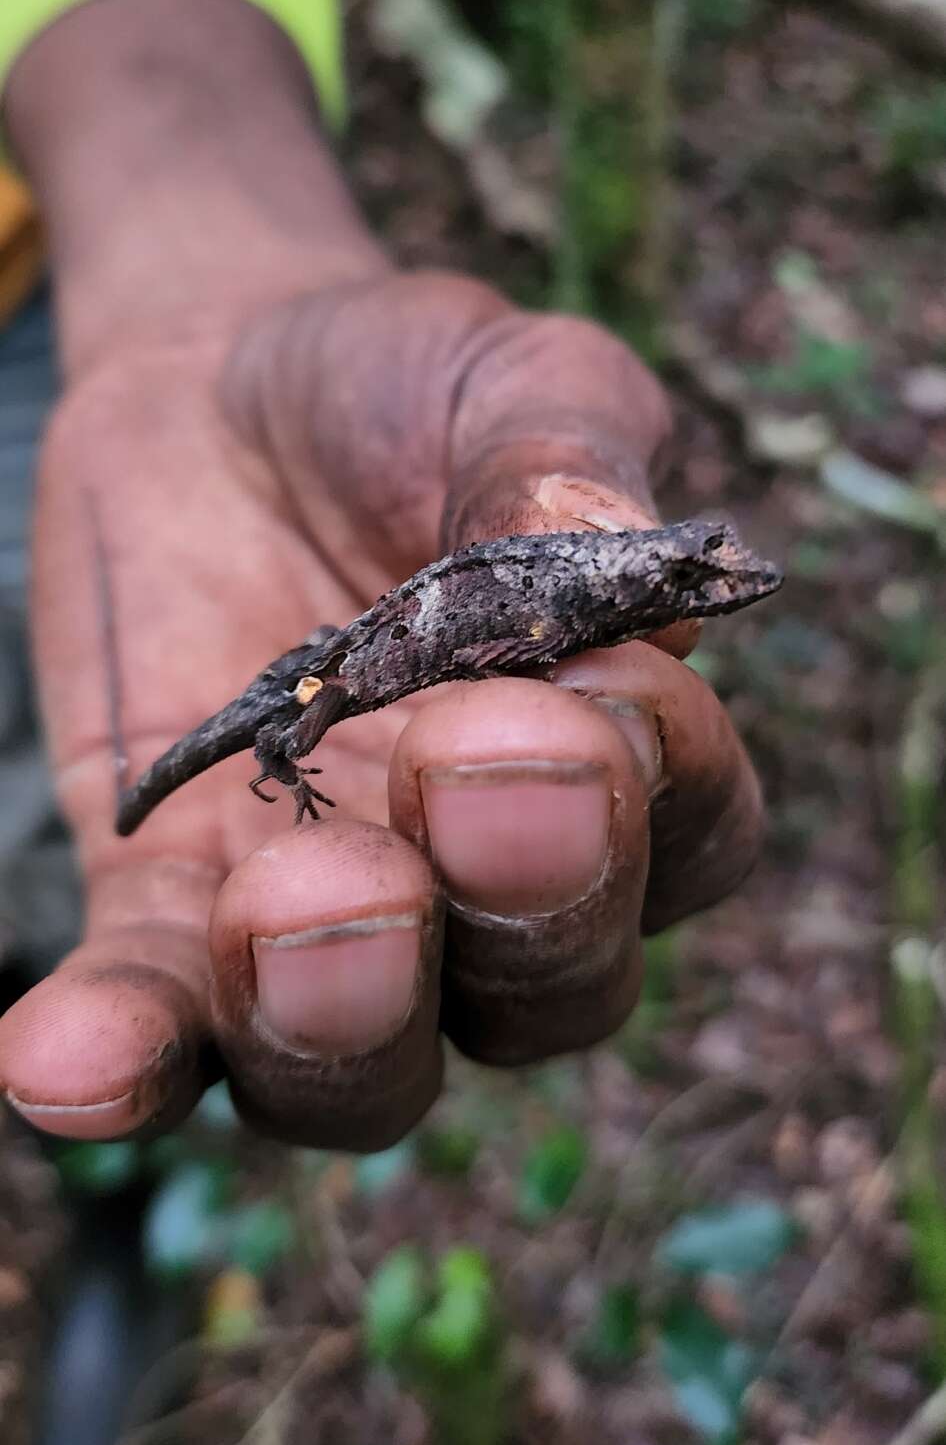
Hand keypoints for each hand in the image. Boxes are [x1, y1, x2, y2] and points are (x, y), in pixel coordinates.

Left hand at [0, 271, 761, 1148]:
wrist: (221, 389)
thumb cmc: (410, 392)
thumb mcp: (506, 382)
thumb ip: (562, 455)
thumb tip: (611, 537)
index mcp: (622, 757)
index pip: (687, 832)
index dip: (649, 785)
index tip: (583, 683)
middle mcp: (496, 881)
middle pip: (550, 989)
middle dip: (517, 902)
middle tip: (447, 766)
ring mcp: (329, 914)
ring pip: (367, 1062)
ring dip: (336, 1011)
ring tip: (285, 897)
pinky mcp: (172, 908)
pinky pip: (158, 1025)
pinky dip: (121, 1060)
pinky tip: (64, 1060)